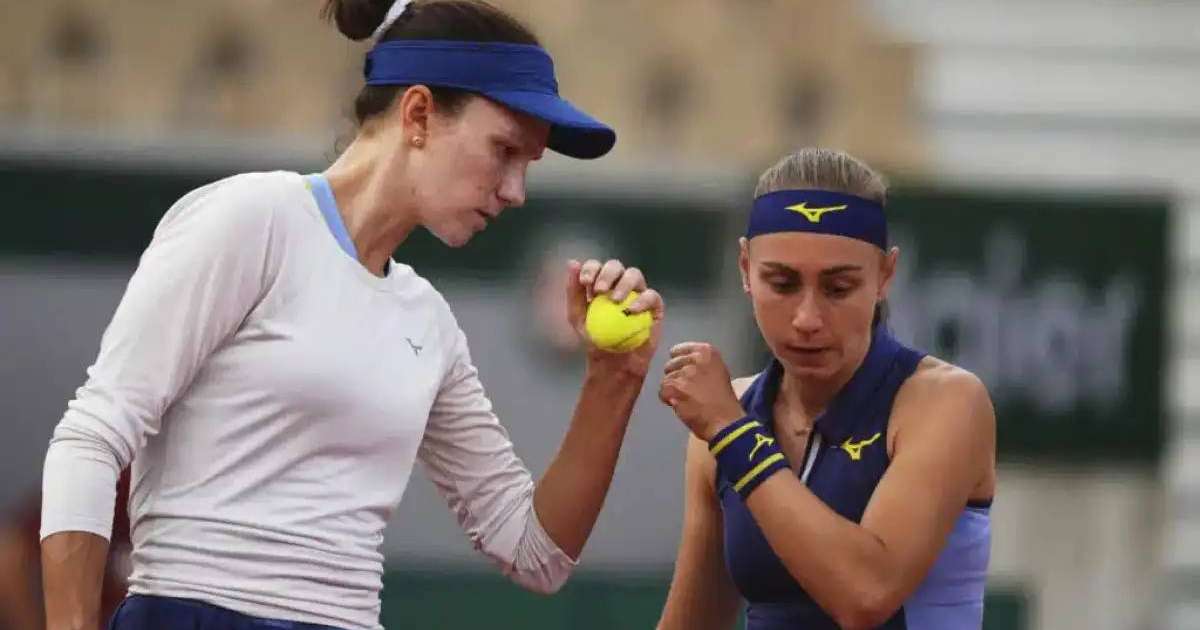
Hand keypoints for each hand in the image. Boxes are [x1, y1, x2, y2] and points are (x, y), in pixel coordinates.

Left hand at [566, 258, 663, 376]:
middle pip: (616, 266)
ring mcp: (638, 293)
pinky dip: (642, 300)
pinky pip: (651, 296)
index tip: (585, 281)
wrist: (612, 363)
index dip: (591, 268)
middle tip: (599, 290)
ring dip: (624, 283)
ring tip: (615, 300)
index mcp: (601, 282)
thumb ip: (573, 291)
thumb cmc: (594, 339)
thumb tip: (572, 262)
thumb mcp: (577, 316)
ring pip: (635, 275)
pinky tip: (631, 310)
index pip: (597, 266)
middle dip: (607, 273)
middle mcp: (620, 283)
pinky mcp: (654, 306)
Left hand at [659, 342, 744, 440]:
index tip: (685, 375)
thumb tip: (681, 362)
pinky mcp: (675, 387)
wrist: (725, 421)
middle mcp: (696, 358)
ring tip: (688, 399)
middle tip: (690, 390)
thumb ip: (700, 363)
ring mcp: (685, 372)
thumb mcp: (717, 371)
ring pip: (666, 379)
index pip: (678, 350)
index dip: (678, 365)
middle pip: (670, 365)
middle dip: (676, 377)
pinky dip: (668, 400)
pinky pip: (662, 391)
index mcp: (707, 352)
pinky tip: (682, 405)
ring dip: (672, 390)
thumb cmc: (722, 400)